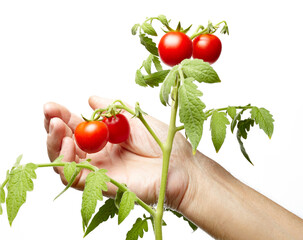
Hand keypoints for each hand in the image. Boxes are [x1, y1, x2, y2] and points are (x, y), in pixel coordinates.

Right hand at [44, 96, 192, 208]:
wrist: (179, 163)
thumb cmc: (162, 141)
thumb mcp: (133, 117)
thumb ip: (110, 109)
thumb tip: (90, 98)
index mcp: (104, 139)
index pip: (76, 128)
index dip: (62, 117)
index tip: (52, 106)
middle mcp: (98, 155)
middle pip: (66, 145)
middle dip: (53, 127)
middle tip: (50, 112)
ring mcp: (98, 170)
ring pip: (64, 162)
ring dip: (55, 143)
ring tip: (57, 126)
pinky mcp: (101, 185)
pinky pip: (74, 177)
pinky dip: (66, 162)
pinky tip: (70, 144)